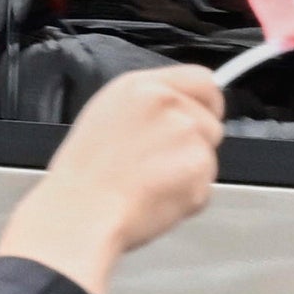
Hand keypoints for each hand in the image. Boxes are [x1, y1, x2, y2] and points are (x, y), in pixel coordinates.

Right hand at [0, 66, 226, 293]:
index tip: (204, 118)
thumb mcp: (107, 114)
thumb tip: (179, 106)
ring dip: (191, 172)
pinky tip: (157, 197)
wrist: (82, 213)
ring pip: (209, 155)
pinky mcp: (199, 168)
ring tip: (152, 182)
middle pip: (211, 122)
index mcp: (143, 87)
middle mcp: (169, 104)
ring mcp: (188, 135)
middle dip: (196, 144)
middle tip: (161, 163)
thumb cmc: (86, 174)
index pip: (204, 81)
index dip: (208, 104)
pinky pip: (206, 185)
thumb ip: (150, 104)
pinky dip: (189, 197)